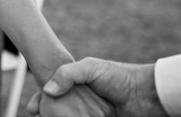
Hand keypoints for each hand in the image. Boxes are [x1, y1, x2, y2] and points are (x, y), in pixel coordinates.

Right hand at [27, 58, 167, 116]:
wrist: (147, 95)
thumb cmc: (119, 76)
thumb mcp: (90, 68)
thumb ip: (67, 74)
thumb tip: (48, 90)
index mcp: (77, 86)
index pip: (52, 94)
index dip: (40, 101)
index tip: (33, 110)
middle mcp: (82, 102)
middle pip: (58, 110)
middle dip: (46, 114)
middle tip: (39, 116)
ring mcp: (92, 116)